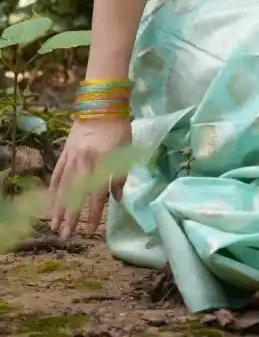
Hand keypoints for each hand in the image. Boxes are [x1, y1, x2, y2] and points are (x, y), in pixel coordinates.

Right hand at [50, 116, 131, 240]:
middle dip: (70, 217)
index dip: (94, 214)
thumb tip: (117, 199)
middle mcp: (84, 163)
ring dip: (58, 207)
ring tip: (54, 225)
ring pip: (63, 187)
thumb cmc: (118, 127)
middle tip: (65, 236)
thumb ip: (120, 176)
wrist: (102, 103)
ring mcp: (72, 157)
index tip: (91, 229)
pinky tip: (50, 200)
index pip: (96, 194)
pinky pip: (58, 173)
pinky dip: (53, 188)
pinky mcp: (65, 152)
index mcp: (101, 163)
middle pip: (75, 195)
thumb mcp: (125, 150)